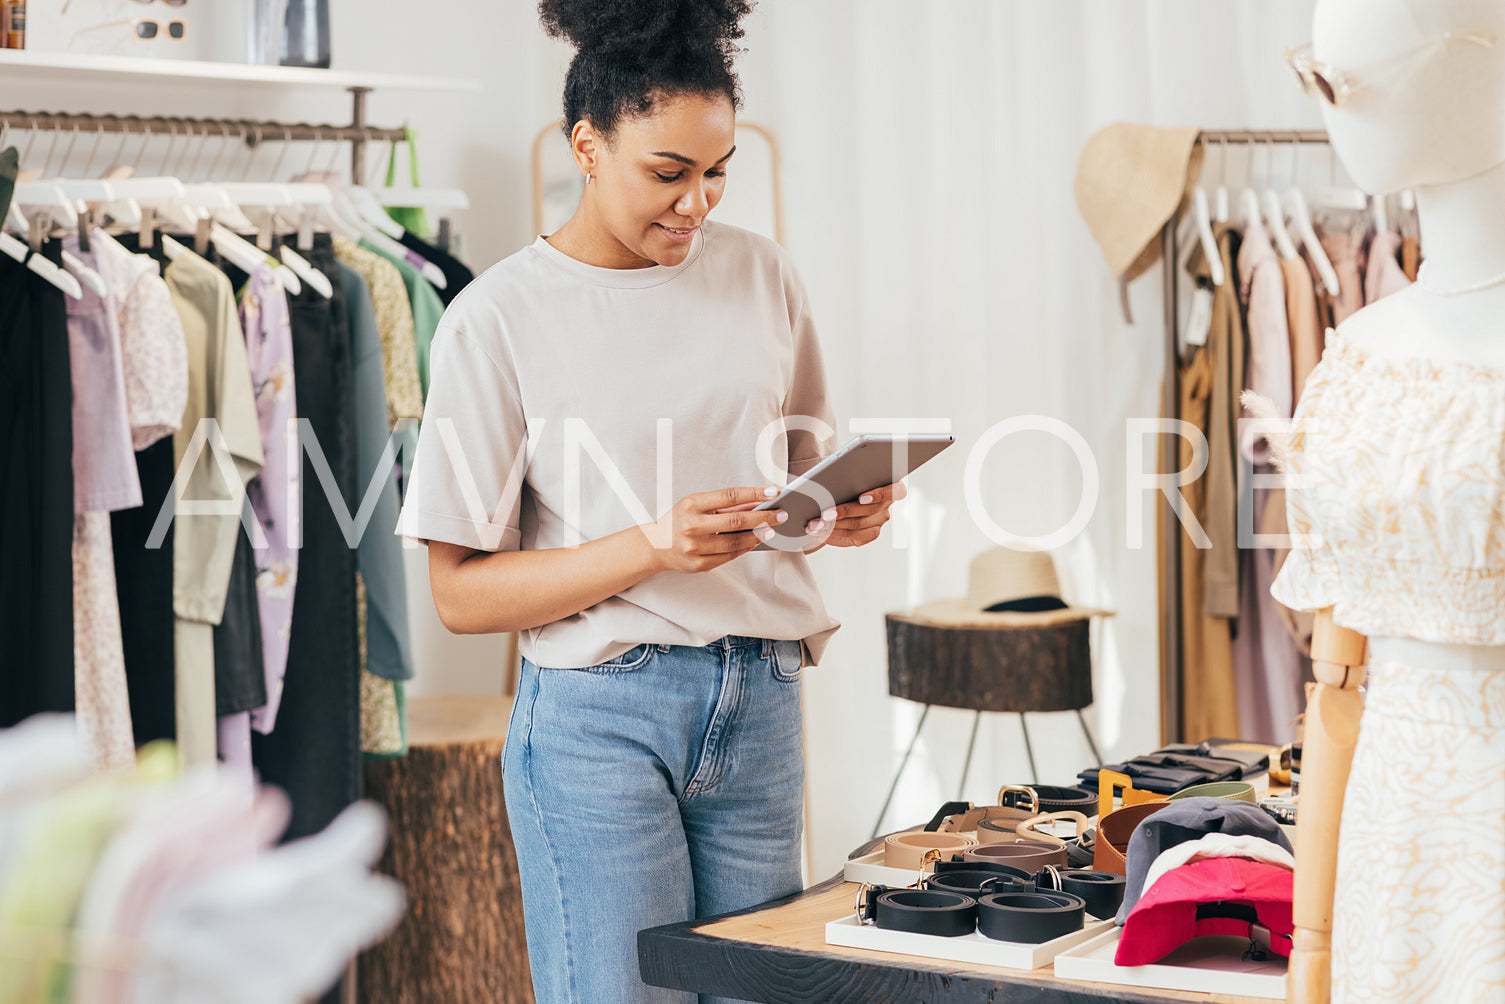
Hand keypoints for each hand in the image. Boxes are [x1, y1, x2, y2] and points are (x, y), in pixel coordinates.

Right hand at [639, 486, 790, 573]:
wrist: (655, 546)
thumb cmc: (680, 520)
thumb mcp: (697, 505)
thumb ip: (724, 505)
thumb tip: (756, 504)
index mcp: (691, 504)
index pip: (729, 495)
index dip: (754, 493)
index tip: (774, 491)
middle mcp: (692, 526)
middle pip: (736, 521)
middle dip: (763, 517)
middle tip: (781, 514)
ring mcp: (695, 548)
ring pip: (735, 542)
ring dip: (758, 536)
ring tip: (772, 530)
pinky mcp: (699, 565)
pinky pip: (729, 556)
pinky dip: (745, 549)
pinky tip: (755, 542)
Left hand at [802, 480, 907, 551]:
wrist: (845, 489)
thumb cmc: (850, 476)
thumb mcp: (852, 470)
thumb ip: (850, 472)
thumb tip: (828, 477)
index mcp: (891, 486)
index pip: (895, 491)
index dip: (879, 495)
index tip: (861, 498)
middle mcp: (887, 505)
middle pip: (867, 511)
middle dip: (842, 513)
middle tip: (822, 515)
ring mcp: (879, 521)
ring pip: (857, 526)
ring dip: (833, 526)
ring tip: (814, 525)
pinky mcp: (869, 534)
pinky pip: (852, 538)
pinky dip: (834, 535)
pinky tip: (820, 533)